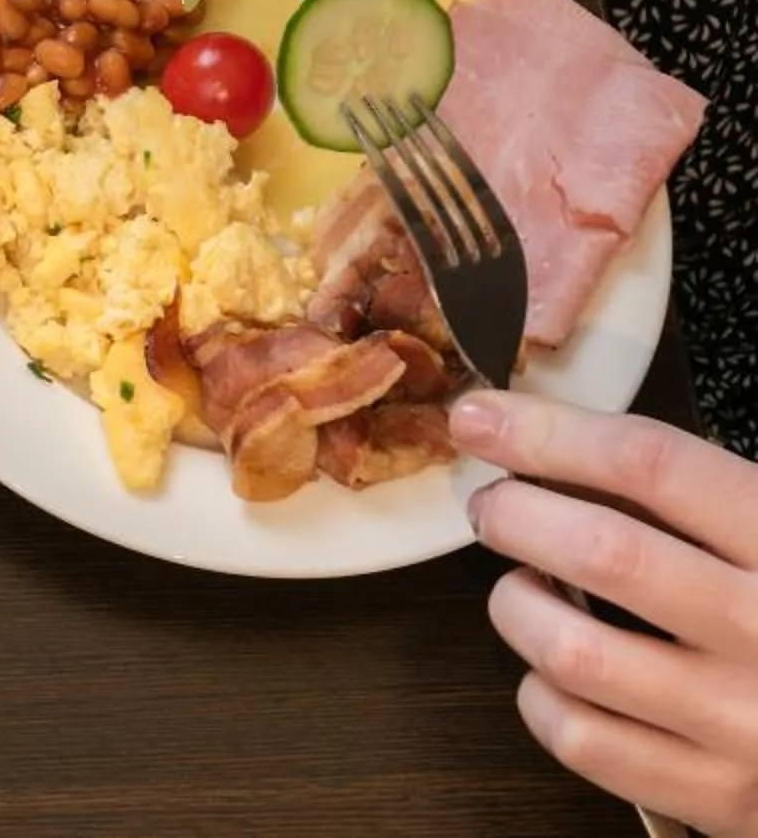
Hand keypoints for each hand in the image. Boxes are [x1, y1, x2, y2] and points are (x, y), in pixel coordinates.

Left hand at [454, 390, 757, 834]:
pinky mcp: (721, 797)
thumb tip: (560, 440)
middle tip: (496, 508)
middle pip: (603, 549)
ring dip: (518, 605)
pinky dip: (543, 696)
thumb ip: (708, 494)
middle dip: (517, 513)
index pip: (654, 465)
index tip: (483, 418)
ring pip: (571, 649)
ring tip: (525, 589)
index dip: (551, 432)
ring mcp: (744, 724)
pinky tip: (557, 674)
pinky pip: (581, 739)